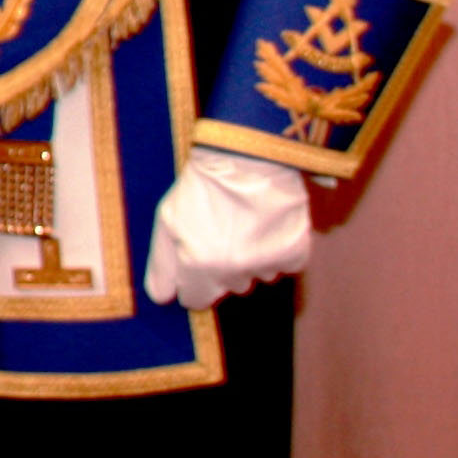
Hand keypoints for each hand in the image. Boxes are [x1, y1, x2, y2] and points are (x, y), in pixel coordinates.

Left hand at [145, 149, 311, 307]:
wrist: (249, 157)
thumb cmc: (202, 186)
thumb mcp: (167, 220)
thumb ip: (161, 265)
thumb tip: (162, 298)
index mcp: (198, 265)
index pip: (196, 300)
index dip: (193, 282)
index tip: (196, 261)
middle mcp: (233, 271)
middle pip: (226, 287)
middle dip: (221, 268)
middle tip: (221, 233)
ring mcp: (266, 263)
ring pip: (255, 277)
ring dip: (251, 259)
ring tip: (245, 224)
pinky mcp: (295, 252)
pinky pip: (283, 266)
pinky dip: (277, 251)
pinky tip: (267, 226)